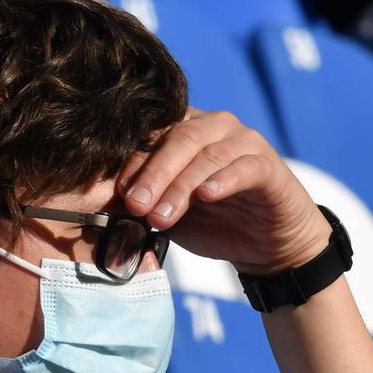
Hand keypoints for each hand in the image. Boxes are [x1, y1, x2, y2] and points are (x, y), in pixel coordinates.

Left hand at [117, 109, 329, 274]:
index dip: (133, 161)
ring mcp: (245, 142)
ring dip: (181, 185)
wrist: (265, 246)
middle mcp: (216, 125)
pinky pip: (244, 167)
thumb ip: (143, 203)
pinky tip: (206, 197)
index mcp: (186, 129)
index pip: (154, 134)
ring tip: (162, 216)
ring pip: (208, 153)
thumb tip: (103, 205)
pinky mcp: (269, 165)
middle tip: (136, 204)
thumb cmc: (213, 222)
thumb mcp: (170, 213)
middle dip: (154, 173)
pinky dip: (223, 180)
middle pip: (179, 137)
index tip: (116, 193)